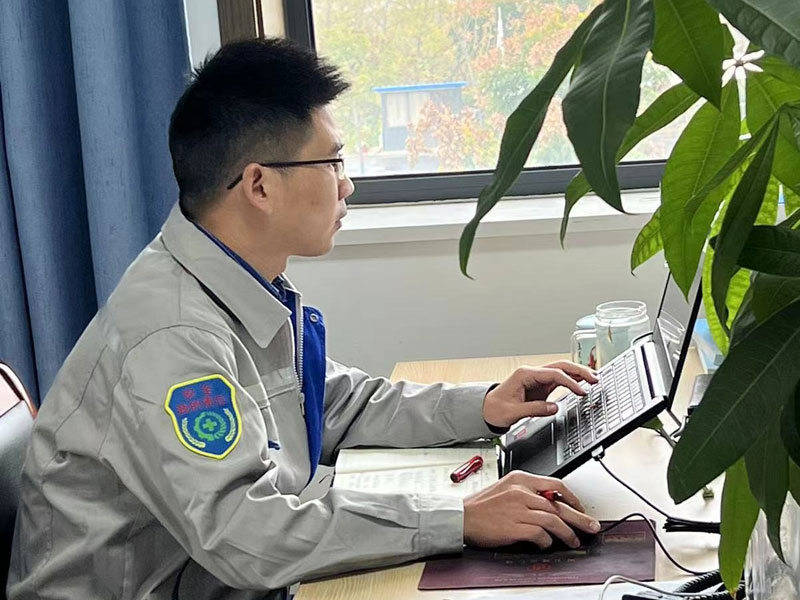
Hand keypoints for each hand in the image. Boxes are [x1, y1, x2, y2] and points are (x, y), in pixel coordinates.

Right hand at [462, 471, 600, 547]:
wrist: (461, 517)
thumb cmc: (480, 506)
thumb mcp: (505, 489)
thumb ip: (526, 493)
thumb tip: (548, 505)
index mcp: (520, 479)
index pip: (555, 485)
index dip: (572, 498)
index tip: (579, 507)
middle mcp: (522, 492)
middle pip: (559, 504)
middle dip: (579, 517)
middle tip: (592, 526)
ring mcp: (519, 509)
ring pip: (554, 520)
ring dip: (567, 533)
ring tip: (573, 541)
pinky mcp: (515, 526)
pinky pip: (540, 534)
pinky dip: (547, 541)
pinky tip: (548, 545)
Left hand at [482, 360, 597, 428]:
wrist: (487, 409)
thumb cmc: (496, 408)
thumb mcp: (513, 412)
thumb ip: (534, 409)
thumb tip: (554, 407)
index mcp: (525, 374)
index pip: (554, 374)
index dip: (570, 382)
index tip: (582, 391)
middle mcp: (532, 373)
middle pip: (560, 366)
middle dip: (579, 371)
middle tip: (595, 378)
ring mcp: (537, 379)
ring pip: (561, 371)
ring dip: (578, 374)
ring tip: (594, 379)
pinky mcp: (540, 386)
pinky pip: (558, 380)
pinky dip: (572, 381)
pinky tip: (582, 383)